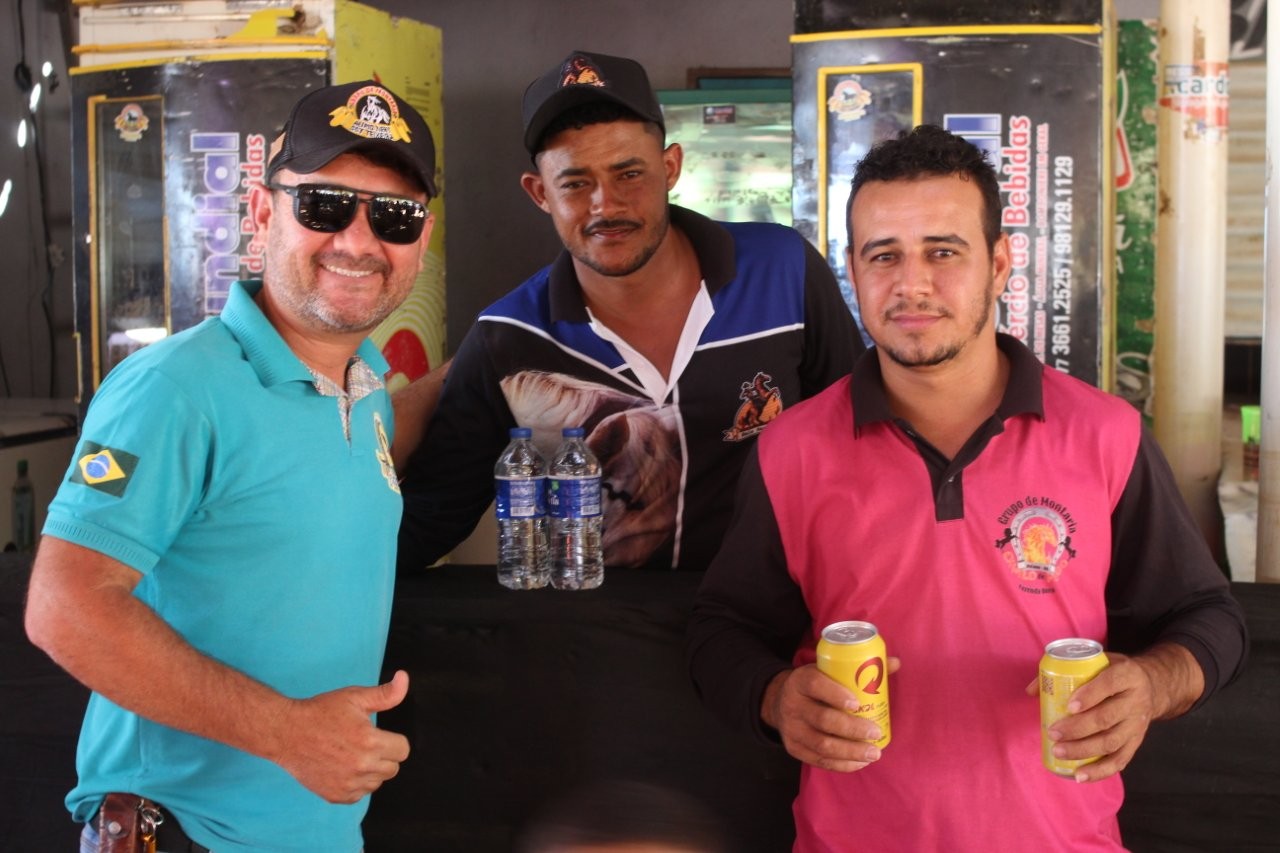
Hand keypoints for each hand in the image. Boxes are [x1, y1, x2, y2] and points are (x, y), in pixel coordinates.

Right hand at [272, 670, 411, 802]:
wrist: (286, 733)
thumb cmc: (321, 712)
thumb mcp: (355, 697)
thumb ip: (386, 693)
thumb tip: (404, 679)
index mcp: (370, 742)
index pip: (403, 750)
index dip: (393, 740)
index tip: (378, 734)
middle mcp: (361, 766)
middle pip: (393, 768)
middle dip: (383, 754)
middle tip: (363, 742)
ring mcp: (348, 784)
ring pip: (377, 782)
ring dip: (370, 770)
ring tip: (351, 754)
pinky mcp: (336, 795)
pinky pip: (360, 794)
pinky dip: (355, 783)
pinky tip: (342, 767)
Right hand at [761, 659, 898, 772]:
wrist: (780, 701)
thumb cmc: (815, 685)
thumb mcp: (827, 670)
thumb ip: (860, 668)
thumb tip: (896, 663)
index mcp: (801, 680)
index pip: (815, 685)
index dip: (836, 694)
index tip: (858, 704)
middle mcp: (792, 704)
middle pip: (823, 719)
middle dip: (853, 729)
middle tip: (875, 732)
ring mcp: (792, 729)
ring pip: (822, 745)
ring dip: (851, 751)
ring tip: (874, 753)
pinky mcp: (794, 748)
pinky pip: (819, 760)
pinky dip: (842, 764)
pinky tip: (860, 762)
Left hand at [1032, 644, 1201, 783]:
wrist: (1151, 687)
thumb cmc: (1113, 673)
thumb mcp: (1097, 662)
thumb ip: (1065, 670)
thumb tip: (1032, 690)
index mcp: (1127, 675)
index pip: (1109, 683)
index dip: (1090, 695)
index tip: (1069, 707)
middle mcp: (1135, 701)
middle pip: (1106, 718)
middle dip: (1077, 728)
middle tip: (1053, 733)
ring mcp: (1137, 725)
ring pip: (1111, 741)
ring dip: (1083, 750)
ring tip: (1059, 752)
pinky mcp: (1136, 742)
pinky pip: (1120, 760)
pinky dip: (1100, 771)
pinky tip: (1079, 776)